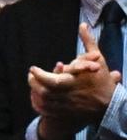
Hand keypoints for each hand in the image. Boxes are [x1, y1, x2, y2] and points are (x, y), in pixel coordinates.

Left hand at [28, 24, 120, 138]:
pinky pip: (46, 111)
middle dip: (33, 83)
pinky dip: (38, 104)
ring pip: (43, 101)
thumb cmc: (102, 80)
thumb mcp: (97, 59)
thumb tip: (83, 25)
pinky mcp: (64, 114)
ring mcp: (65, 106)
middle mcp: (68, 95)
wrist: (110, 104)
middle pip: (43, 91)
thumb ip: (88, 42)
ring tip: (32, 84)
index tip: (32, 68)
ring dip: (34, 93)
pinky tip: (36, 97)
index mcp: (74, 82)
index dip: (40, 75)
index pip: (52, 80)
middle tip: (31, 75)